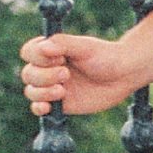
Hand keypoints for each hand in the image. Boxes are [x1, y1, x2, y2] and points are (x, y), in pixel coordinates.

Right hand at [20, 32, 139, 118]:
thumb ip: (62, 44)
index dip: (38, 57)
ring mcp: (52, 87)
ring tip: (63, 90)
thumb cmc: (105, 56)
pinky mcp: (59, 104)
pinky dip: (39, 108)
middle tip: (66, 74)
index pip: (28, 52)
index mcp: (51, 51)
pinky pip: (39, 108)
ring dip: (43, 92)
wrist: (124, 75)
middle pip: (28, 74)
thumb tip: (41, 47)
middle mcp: (48, 68)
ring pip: (32, 92)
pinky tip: (48, 107)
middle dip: (44, 76)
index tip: (58, 57)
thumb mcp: (85, 46)